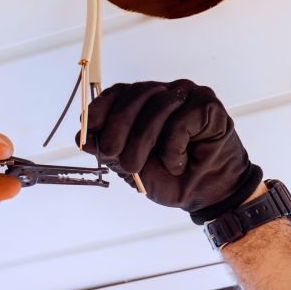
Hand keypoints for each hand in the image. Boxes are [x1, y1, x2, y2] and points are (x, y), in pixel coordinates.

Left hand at [77, 80, 261, 223]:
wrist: (207, 196)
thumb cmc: (170, 178)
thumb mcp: (129, 166)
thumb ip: (108, 148)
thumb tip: (82, 136)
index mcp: (145, 103)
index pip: (118, 93)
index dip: (100, 107)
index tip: (89, 128)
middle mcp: (165, 93)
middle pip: (134, 96)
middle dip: (117, 128)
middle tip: (112, 155)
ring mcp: (188, 95)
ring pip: (156, 107)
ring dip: (143, 143)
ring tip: (139, 168)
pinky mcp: (208, 105)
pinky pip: (181, 120)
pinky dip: (173, 148)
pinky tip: (176, 164)